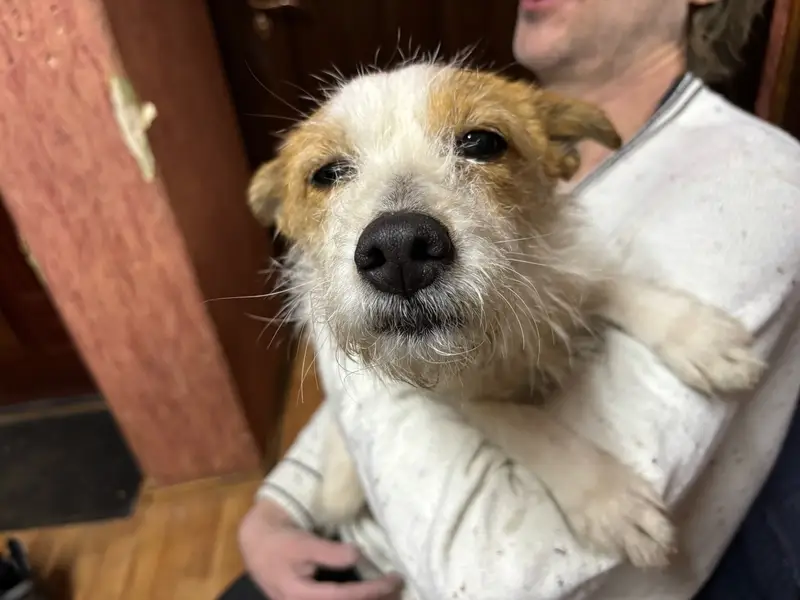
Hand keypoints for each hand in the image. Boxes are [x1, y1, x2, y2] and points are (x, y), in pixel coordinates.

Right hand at [239, 500, 402, 599]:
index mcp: (302, 596)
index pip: (344, 597)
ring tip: (392, 592)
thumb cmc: (279, 542)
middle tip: (400, 588)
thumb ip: (328, 552)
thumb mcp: (302, 544)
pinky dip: (355, 597)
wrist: (257, 542)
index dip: (371, 590)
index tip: (394, 579)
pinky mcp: (310, 599)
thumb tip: (357, 555)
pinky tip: (371, 593)